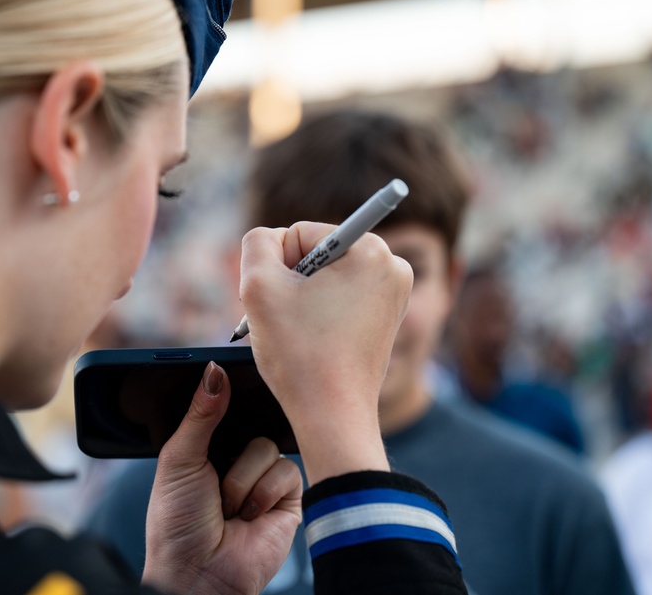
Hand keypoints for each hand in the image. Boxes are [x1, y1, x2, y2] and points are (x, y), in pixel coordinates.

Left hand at [142, 362, 302, 594]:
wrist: (198, 574)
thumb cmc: (178, 523)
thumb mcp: (179, 459)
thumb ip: (200, 413)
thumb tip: (215, 371)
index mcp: (209, 446)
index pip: (227, 407)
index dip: (227, 400)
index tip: (226, 385)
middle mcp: (239, 458)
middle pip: (253, 420)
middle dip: (233, 439)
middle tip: (218, 459)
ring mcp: (264, 478)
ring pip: (266, 445)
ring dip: (240, 479)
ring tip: (227, 507)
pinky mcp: (289, 498)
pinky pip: (286, 470)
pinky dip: (262, 493)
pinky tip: (247, 516)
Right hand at [239, 222, 412, 484]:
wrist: (333, 417)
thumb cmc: (300, 354)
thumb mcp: (259, 285)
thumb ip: (257, 244)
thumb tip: (272, 242)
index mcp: (370, 249)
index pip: (298, 235)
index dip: (279, 269)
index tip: (288, 306)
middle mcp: (393, 265)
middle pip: (313, 254)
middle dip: (292, 284)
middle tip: (293, 323)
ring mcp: (394, 293)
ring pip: (323, 278)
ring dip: (302, 300)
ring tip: (305, 334)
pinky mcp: (387, 317)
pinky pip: (338, 298)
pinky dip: (319, 315)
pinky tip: (317, 341)